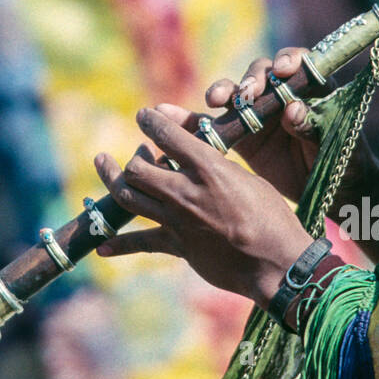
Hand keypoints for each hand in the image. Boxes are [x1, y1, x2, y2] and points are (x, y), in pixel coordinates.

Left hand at [93, 107, 315, 309]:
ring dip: (112, 179)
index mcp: (208, 168)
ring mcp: (177, 221)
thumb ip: (216, 166)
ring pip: (129, 197)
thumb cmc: (271, 217)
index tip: (143, 116)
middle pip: (137, 168)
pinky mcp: (177, 246)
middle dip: (132, 156)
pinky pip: (140, 242)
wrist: (277, 263)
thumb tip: (195, 158)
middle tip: (138, 152)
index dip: (150, 121)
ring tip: (102, 163)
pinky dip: (119, 245)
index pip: (167, 135)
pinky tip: (102, 247)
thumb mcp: (247, 178)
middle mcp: (186, 192)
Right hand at [202, 48, 373, 204]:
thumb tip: (292, 109)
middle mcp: (282, 94)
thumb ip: (313, 126)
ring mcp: (258, 114)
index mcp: (313, 89)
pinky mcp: (240, 136)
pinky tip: (171, 115)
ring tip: (217, 100)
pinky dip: (192, 119)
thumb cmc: (346, 164)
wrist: (332, 195)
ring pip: (236, 92)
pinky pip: (214, 124)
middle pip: (262, 73)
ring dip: (225, 91)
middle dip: (253, 78)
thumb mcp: (334, 145)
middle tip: (250, 93)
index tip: (283, 70)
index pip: (300, 63)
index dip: (289, 59)